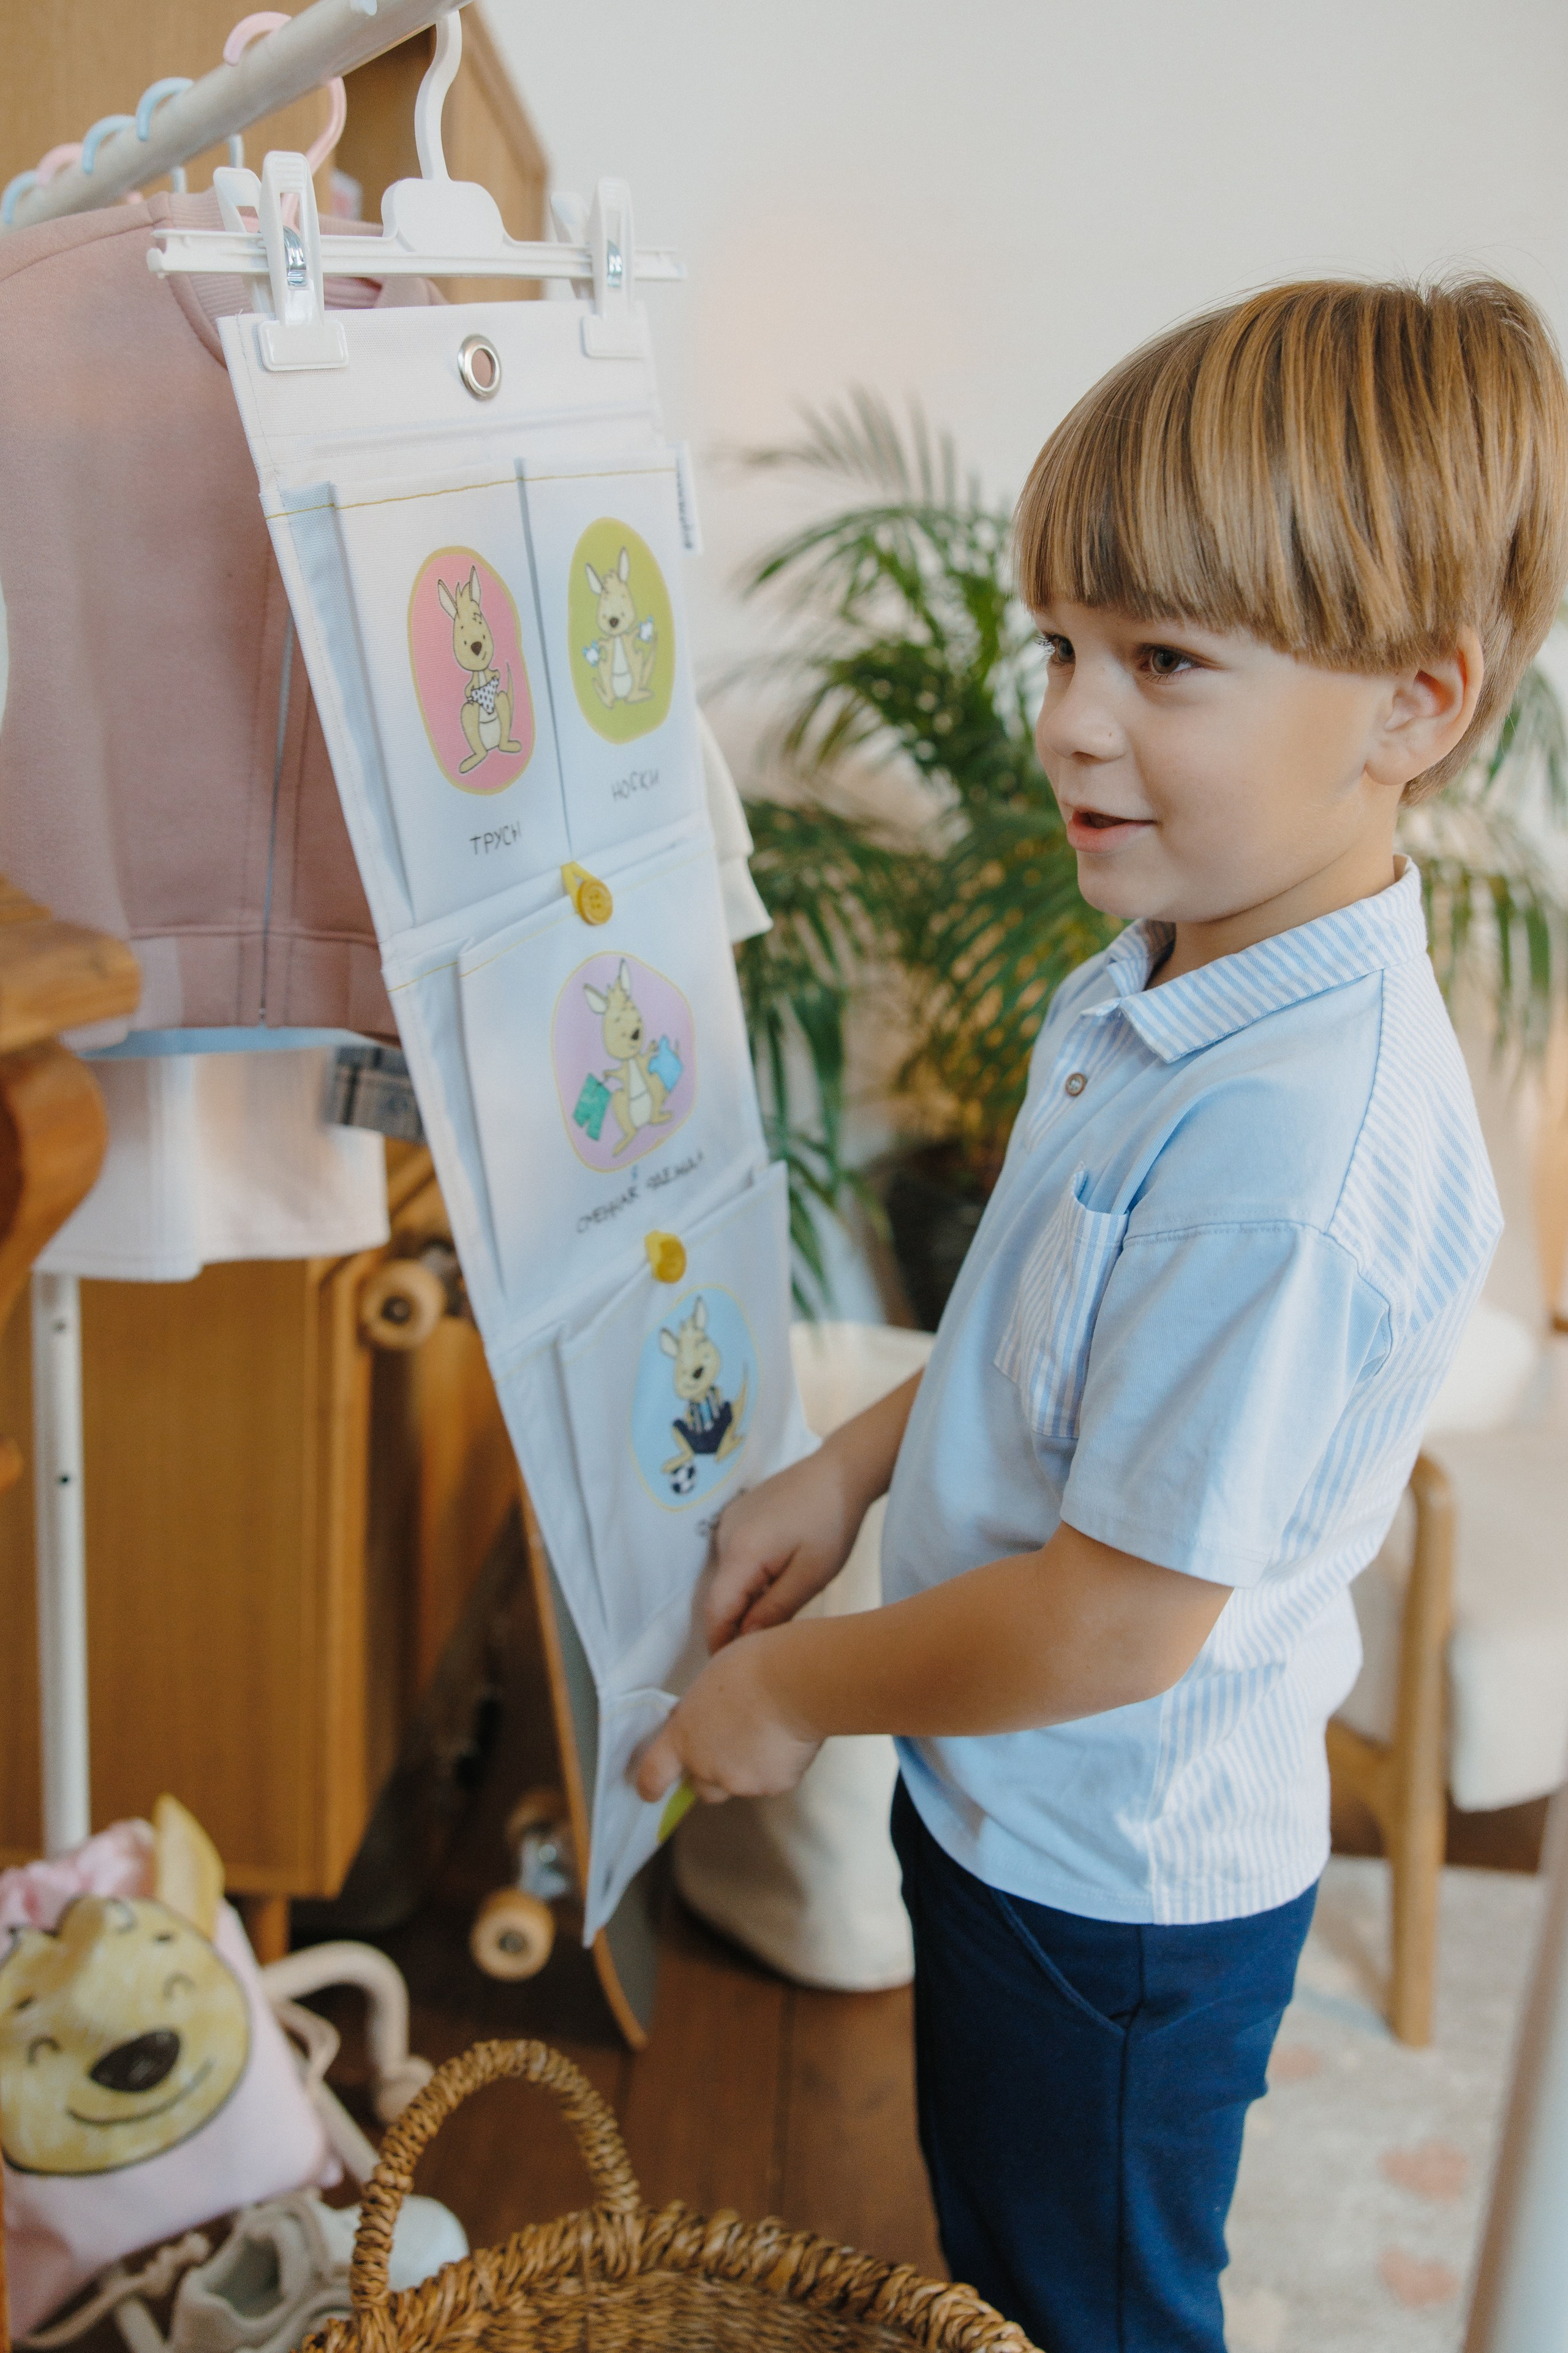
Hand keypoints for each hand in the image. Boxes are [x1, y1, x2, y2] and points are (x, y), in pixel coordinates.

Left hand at [634, 1633, 820, 1804]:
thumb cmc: (752, 1668)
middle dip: (712, 1775)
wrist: (795, 1682)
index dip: (651, 1785)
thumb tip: (709, 1720)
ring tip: (768, 1732)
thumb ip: (701, 1713)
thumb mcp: (709, 1684)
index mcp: (683, 1738)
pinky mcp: (775, 1785)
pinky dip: (778, 1766)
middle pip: (702, 1788)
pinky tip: (788, 1737)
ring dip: (748, 1767)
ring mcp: (742, 1781)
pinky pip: (773, 1780)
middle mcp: (707, 1767)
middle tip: (730, 1748)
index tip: (649, 1792)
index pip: (654, 1774)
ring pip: (741, 1784)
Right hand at [703, 1447, 862, 1651]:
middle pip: (719, 1596)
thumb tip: (744, 1643)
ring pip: (727, 1579)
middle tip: (762, 1652)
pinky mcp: (737, 1515)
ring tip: (774, 1617)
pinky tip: (776, 1581)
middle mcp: (724, 1536)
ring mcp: (728, 1522)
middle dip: (734, 1626)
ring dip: (743, 1602)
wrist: (840, 1471)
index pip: (715, 1612)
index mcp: (741, 1552)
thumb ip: (774, 1611)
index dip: (720, 1644)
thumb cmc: (832, 1523)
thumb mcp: (811, 1576)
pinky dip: (748, 1579)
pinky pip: (734, 1559)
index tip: (734, 1670)